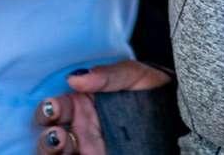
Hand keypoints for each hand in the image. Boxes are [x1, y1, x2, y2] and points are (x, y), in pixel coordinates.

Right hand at [33, 61, 173, 153]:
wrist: (178, 112)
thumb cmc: (152, 88)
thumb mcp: (132, 75)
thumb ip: (106, 75)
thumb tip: (75, 78)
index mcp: (82, 103)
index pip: (54, 107)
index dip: (47, 108)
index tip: (52, 106)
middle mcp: (81, 127)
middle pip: (49, 134)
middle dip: (45, 134)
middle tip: (56, 132)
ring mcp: (89, 147)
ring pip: (57, 153)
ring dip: (50, 150)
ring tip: (60, 144)